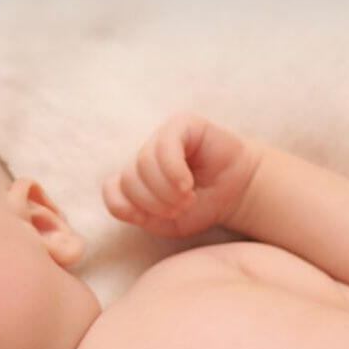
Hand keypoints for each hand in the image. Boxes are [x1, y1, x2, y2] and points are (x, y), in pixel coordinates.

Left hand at [102, 112, 261, 238]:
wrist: (238, 194)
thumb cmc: (200, 208)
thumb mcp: (164, 223)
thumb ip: (138, 215)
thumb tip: (122, 203)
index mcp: (134, 179)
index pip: (111, 192)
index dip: (130, 209)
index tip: (155, 218)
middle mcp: (143, 157)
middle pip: (127, 179)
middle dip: (153, 202)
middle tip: (180, 208)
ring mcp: (160, 138)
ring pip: (142, 163)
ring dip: (165, 189)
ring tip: (188, 198)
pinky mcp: (181, 124)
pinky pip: (165, 145)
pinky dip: (173, 170)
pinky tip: (187, 184)